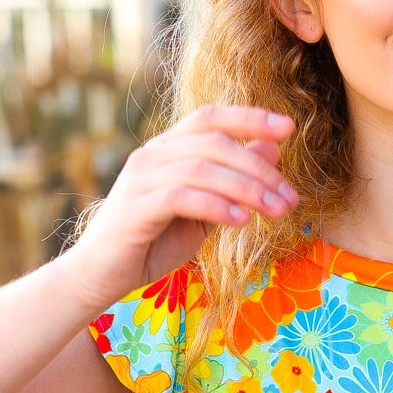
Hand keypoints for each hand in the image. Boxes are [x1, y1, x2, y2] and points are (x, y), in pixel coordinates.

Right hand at [62, 105, 297, 312]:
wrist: (102, 275)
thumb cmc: (153, 243)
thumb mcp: (204, 210)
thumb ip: (232, 181)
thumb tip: (272, 148)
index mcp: (167, 149)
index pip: (211, 118)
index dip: (250, 117)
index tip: (290, 128)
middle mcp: (152, 155)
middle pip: (214, 143)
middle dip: (259, 169)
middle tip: (290, 198)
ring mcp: (140, 179)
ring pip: (202, 168)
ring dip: (246, 189)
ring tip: (276, 212)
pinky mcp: (134, 209)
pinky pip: (181, 197)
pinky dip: (217, 206)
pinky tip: (242, 221)